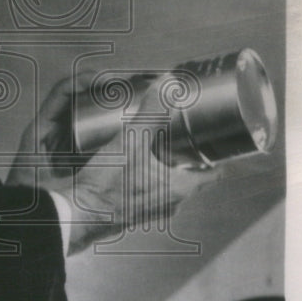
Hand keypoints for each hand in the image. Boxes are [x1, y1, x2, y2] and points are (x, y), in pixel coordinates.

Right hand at [9, 72, 217, 255]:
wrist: (75, 215)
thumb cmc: (105, 188)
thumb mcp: (130, 143)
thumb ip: (150, 113)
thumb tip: (166, 85)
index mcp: (179, 188)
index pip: (217, 172)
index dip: (223, 154)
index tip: (225, 138)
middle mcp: (170, 202)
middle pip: (193, 175)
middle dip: (191, 153)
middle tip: (189, 132)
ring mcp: (151, 209)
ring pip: (171, 183)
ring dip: (169, 164)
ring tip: (161, 142)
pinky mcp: (133, 210)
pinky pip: (150, 189)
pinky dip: (149, 174)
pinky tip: (135, 161)